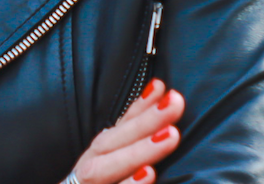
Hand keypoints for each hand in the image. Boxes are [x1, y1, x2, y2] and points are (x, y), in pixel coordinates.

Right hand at [67, 80, 184, 183]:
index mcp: (96, 157)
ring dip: (134, 156)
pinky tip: (148, 178)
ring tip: (165, 141)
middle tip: (175, 107)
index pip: (118, 128)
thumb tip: (159, 89)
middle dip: (143, 126)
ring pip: (104, 173)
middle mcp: (88, 172)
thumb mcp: (111, 157)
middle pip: (111, 147)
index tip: (165, 89)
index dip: (140, 108)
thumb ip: (132, 127)